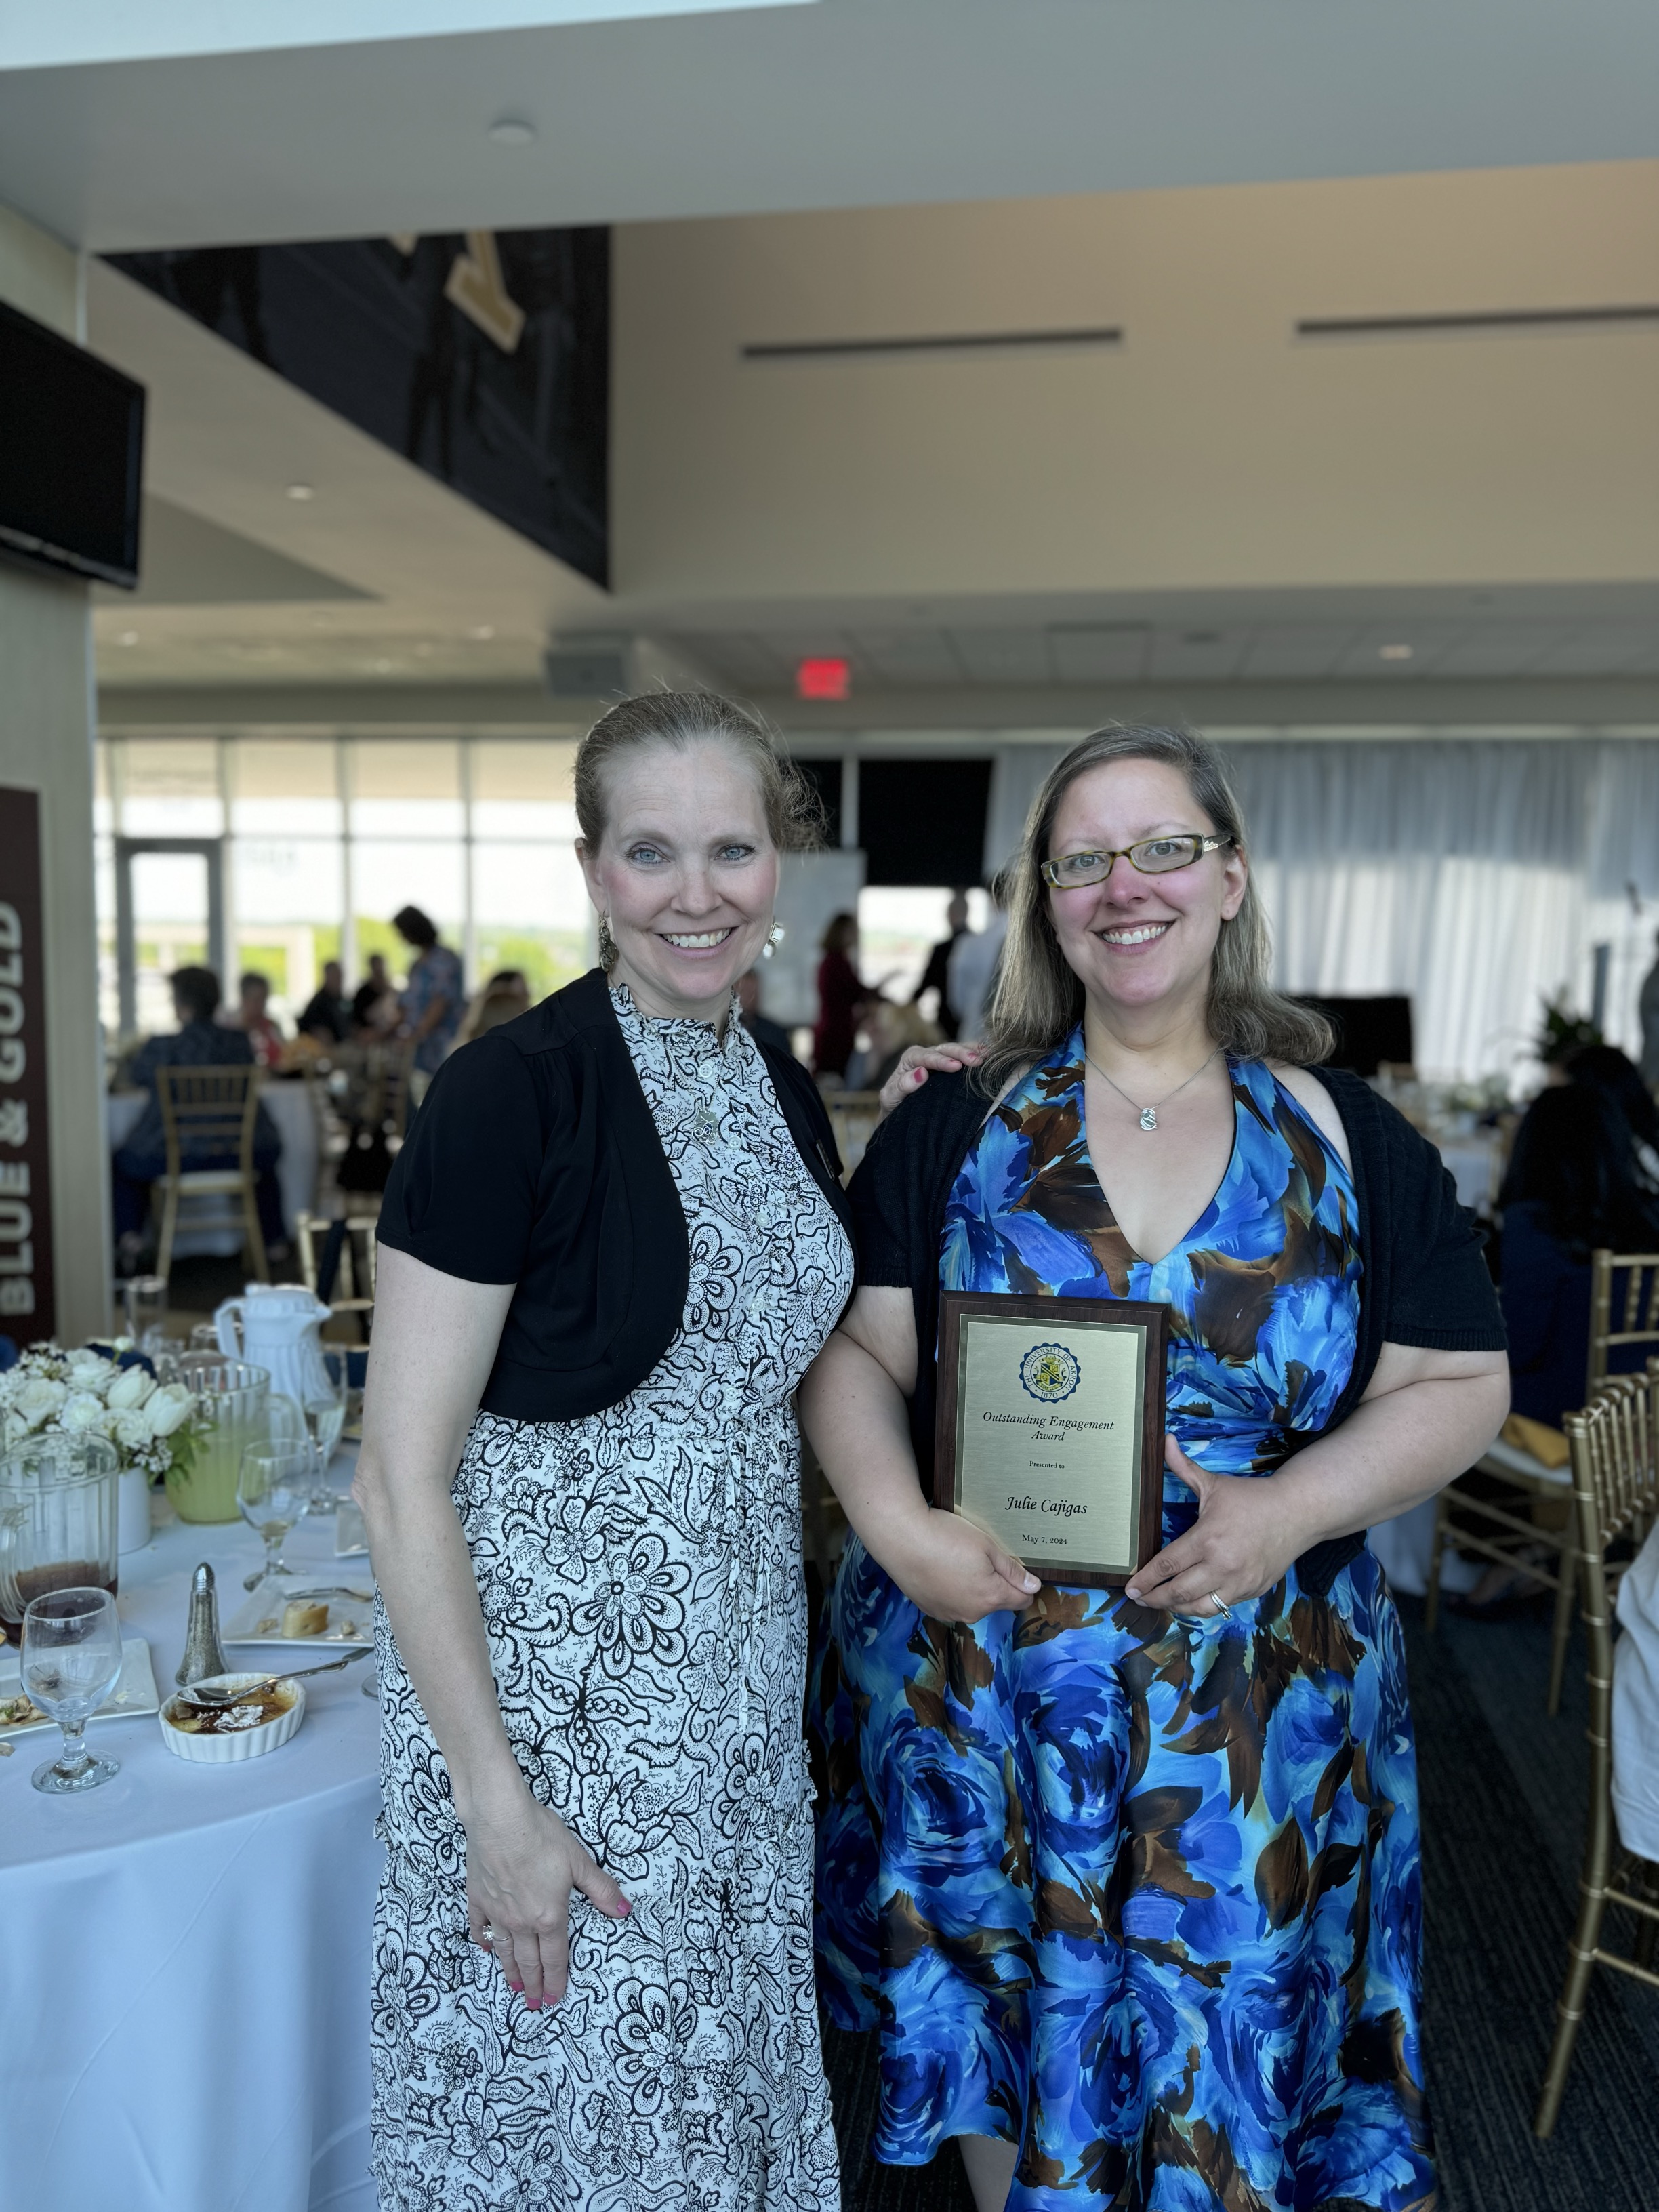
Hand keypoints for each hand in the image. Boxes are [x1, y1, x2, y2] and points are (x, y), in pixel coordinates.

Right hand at [465, 1790, 630, 2009]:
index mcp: (549, 1916)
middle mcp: (522, 1922)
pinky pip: (480, 1928)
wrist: (500, 1820)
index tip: (555, 1999)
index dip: (557, 1981)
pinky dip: (484, 1942)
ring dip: (511, 1972)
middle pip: (529, 1961)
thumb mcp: (579, 1862)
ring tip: (515, 1988)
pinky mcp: (477, 1899)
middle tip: (535, 2005)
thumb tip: (625, 1910)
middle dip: (534, 1986)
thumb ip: (601, 1890)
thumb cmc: (542, 1837)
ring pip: (505, 1951)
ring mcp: (496, 1912)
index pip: (555, 1958)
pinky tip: (487, 1948)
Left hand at [878, 1040, 983, 1119]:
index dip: (941, 1061)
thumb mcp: (891, 1097)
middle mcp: (926, 1054)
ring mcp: (939, 1058)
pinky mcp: (950, 1065)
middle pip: (945, 1049)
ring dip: (972, 1052)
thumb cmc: (894, 1104)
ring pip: (957, 1049)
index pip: (927, 1057)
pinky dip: (976, 1054)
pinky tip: (989, 1056)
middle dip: (961, 1053)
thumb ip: (902, 1085)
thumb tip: (921, 1073)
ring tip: (987, 1056)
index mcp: (911, 1058)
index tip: (956, 1066)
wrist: (899, 1110)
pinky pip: (964, 1056)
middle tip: (977, 1060)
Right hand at [880, 1505, 1040, 1622]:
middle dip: (995, 1584)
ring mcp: (949, 1614)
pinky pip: (951, 1603)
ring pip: (972, 1604)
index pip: (1022, 1600)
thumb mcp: (987, 1545)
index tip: (1015, 1567)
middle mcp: (972, 1613)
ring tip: (956, 1560)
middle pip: (996, 1602)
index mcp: (991, 1597)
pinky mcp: (930, 1609)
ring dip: (971, 1588)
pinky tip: (941, 1569)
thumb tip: (1034, 1586)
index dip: (1023, 1584)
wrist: (902, 1539)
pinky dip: (951, 1590)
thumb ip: (1012, 1570)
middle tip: (980, 1556)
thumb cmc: (947, 1537)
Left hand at [1124, 1436, 1307, 1615]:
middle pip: (1179, 1592)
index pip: (1168, 1565)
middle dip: (1155, 1598)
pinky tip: (1190, 1601)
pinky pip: (1222, 1606)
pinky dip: (1203, 1606)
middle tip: (1139, 1599)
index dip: (1146, 1579)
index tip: (1132, 1588)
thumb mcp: (1215, 1482)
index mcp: (1207, 1539)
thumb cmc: (1253, 1498)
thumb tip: (1164, 1439)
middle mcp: (1222, 1565)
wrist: (1297, 1512)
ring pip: (1200, 1607)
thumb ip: (1184, 1467)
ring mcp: (1239, 1582)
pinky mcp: (1253, 1591)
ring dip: (1176, 1608)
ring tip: (1161, 1603)